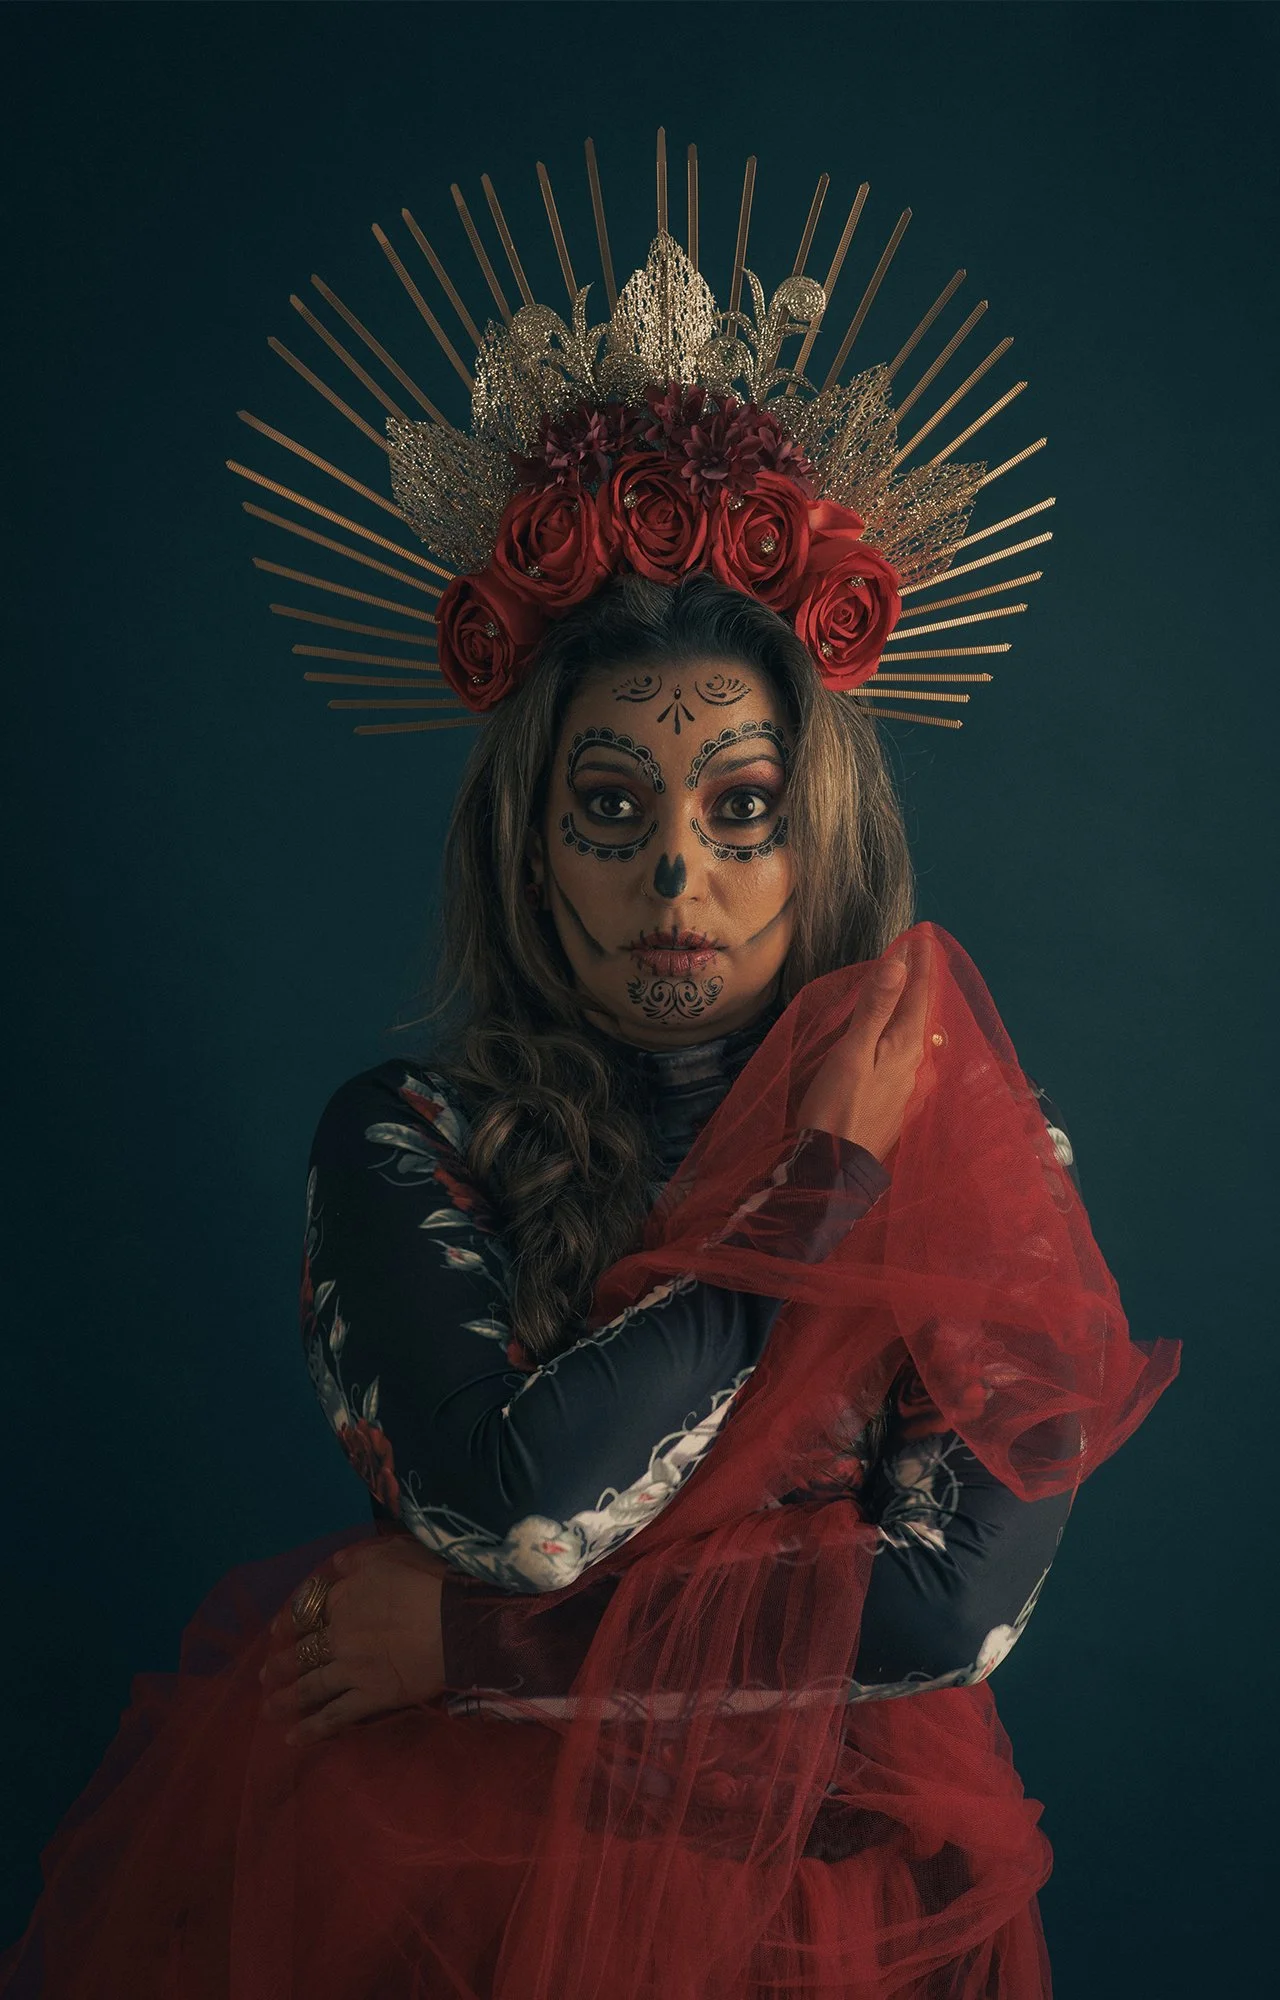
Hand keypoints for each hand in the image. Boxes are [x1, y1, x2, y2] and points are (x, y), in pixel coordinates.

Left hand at [259, 1535, 451, 1746]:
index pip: (307, 1611)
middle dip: (280, 1664)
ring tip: (269, 1709)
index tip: (276, 1630)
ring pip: (310, 1685)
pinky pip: (335, 1716)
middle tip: (264, 1675)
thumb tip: (335, 1564)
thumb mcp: (392, 1552)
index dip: (289, 1621)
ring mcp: (351, 1669)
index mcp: (343, 1599)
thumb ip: (359, 1559)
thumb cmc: (429, 1580)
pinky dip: (312, 1729)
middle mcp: (339, 1635)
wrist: (456, 1621)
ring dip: (286, 1698)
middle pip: (302, 1651)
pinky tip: (292, 1740)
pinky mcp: (370, 1697)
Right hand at [794, 935, 931, 1161]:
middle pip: (923, 1013)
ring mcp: (910, 1084)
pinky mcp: (899, 1099)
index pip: (920, 995)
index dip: (920, 964)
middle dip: (920, 981)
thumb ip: (876, 1008)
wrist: (835, 1168)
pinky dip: (905, 1029)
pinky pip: (908, 1052)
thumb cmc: (838, 1107)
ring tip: (910, 984)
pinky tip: (899, 1033)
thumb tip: (899, 963)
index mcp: (907, 1047)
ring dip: (913, 1005)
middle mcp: (917, 1063)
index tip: (922, 936)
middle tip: (917, 953)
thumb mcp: (852, 1053)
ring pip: (918, 1034)